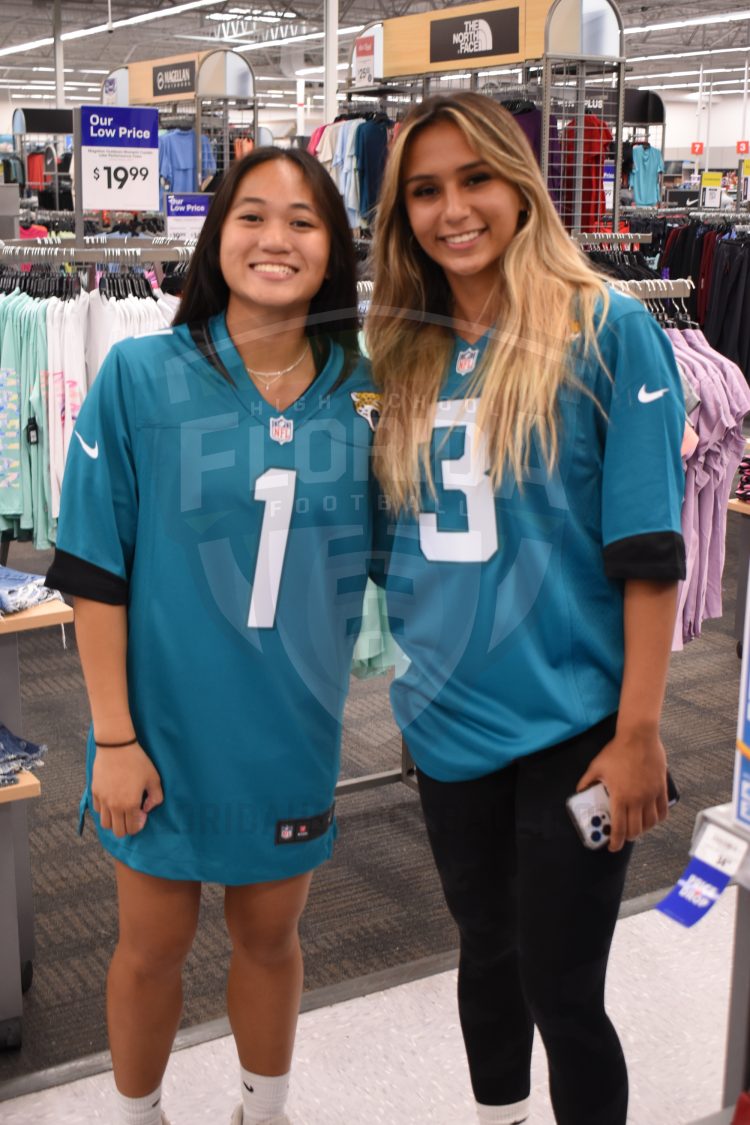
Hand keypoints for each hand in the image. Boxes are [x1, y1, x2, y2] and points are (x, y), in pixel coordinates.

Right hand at [92, 742, 163, 838]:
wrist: (116, 746)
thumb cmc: (137, 761)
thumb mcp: (153, 778)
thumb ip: (156, 797)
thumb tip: (147, 809)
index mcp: (130, 804)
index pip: (132, 828)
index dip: (138, 825)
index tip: (142, 813)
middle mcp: (114, 805)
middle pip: (117, 831)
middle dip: (126, 828)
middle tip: (132, 814)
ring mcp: (102, 800)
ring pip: (105, 824)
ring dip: (114, 821)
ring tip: (121, 809)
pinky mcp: (95, 792)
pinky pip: (97, 810)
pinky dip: (104, 810)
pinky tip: (112, 799)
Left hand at [576, 728, 668, 851]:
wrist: (638, 737)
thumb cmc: (617, 751)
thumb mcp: (596, 766)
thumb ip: (587, 781)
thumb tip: (580, 790)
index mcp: (620, 797)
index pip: (618, 828)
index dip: (615, 842)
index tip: (612, 847)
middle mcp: (637, 800)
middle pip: (635, 830)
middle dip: (628, 837)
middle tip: (623, 837)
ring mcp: (651, 795)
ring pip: (651, 823)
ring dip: (643, 830)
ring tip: (637, 828)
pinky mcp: (661, 788)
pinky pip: (663, 811)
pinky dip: (658, 819)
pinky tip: (653, 819)